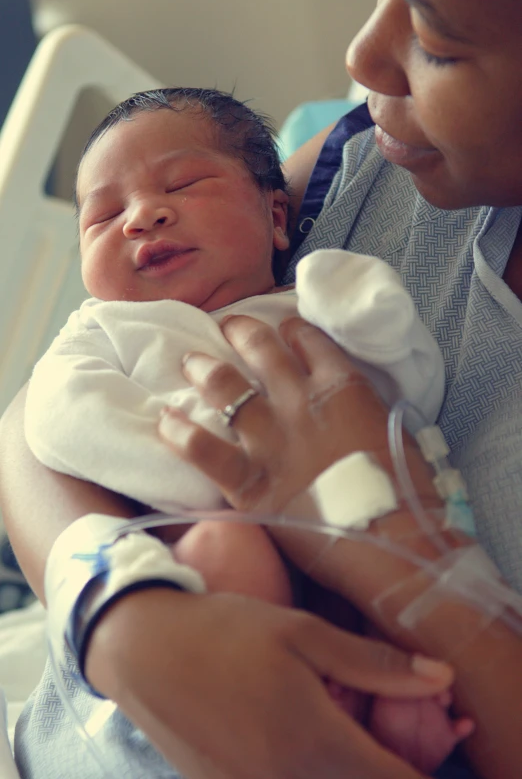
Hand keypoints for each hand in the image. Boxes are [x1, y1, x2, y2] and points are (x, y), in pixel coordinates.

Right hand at [86, 587, 452, 778]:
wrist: (144, 650)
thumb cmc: (226, 631)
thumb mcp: (301, 632)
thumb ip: (373, 663)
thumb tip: (441, 677)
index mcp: (315, 745)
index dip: (422, 770)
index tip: (430, 736)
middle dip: (379, 766)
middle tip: (369, 722)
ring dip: (341, 767)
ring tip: (326, 723)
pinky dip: (303, 770)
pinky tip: (288, 732)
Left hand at [158, 315, 437, 513]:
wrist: (392, 542)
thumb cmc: (408, 492)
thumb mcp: (394, 429)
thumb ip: (363, 406)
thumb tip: (349, 403)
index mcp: (341, 386)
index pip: (308, 340)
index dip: (291, 330)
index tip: (282, 328)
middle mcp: (299, 401)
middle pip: (261, 350)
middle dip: (241, 331)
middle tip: (228, 325)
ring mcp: (270, 439)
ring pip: (226, 388)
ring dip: (205, 369)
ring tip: (190, 360)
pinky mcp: (249, 481)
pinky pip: (204, 450)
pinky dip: (181, 433)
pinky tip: (164, 420)